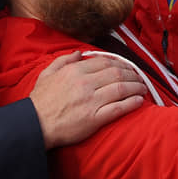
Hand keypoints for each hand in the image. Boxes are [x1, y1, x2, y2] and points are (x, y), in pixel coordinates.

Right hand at [29, 52, 146, 148]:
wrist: (34, 125)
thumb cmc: (40, 101)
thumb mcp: (47, 74)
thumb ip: (63, 60)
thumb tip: (78, 53)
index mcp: (75, 71)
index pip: (105, 62)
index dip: (120, 63)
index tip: (127, 67)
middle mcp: (85, 83)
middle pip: (117, 73)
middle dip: (132, 74)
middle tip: (139, 77)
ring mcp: (91, 101)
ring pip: (121, 88)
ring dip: (136, 87)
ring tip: (143, 88)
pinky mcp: (95, 118)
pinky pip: (118, 108)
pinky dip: (132, 103)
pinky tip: (139, 101)